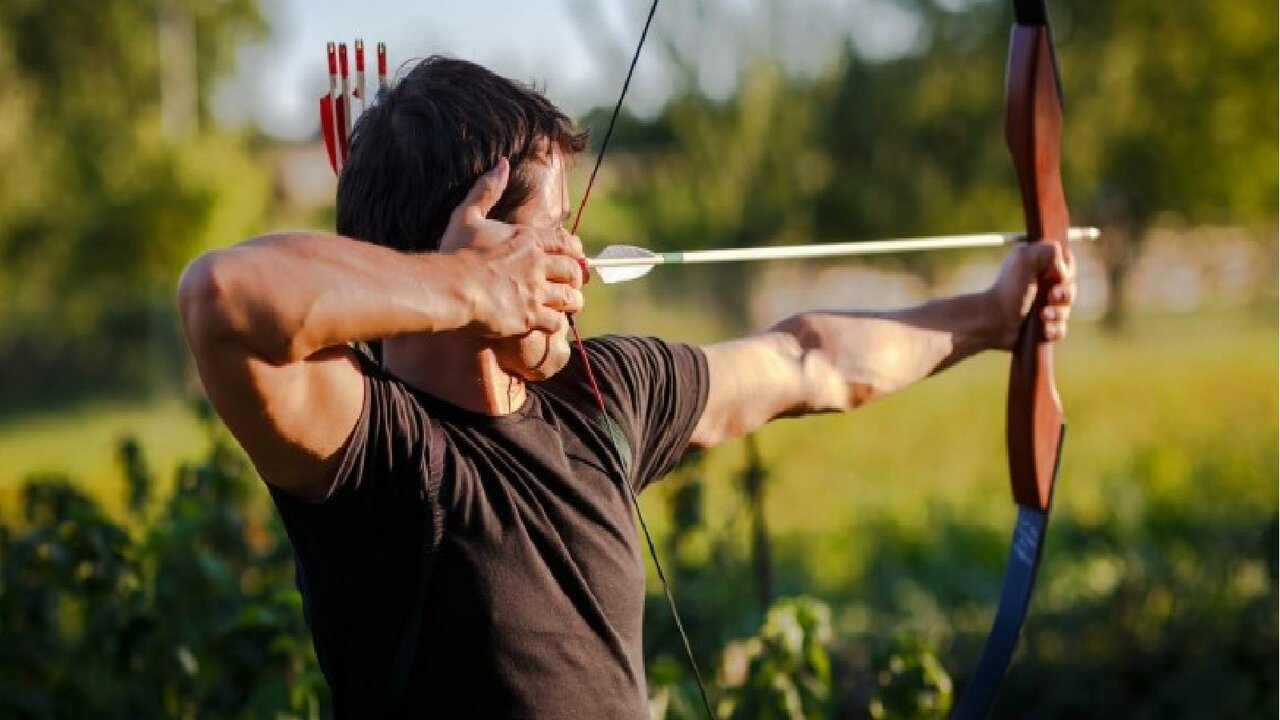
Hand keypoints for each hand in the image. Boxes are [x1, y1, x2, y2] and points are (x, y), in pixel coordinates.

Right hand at [440, 158, 585, 337]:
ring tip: (568, 306)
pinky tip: (550, 323)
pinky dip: (557, 323)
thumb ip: (486, 190)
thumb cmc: (456, 253)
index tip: (574, 258)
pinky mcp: (530, 316)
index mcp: (528, 239)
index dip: (574, 252)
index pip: (567, 243)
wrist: (450, 287)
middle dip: (576, 278)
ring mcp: (537, 291)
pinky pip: (557, 322)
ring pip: (571, 298)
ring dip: (572, 302)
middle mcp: (538, 264)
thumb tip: (502, 163)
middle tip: (572, 284)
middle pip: (574, 271)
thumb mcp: (467, 215)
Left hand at [987, 239, 1076, 349]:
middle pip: (1070, 289)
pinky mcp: (1041, 327)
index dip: (1067, 272)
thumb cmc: (1008, 289)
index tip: (1057, 277)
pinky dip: (1054, 331)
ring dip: (1058, 314)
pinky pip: (1060, 330)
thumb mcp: (1024, 258)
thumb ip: (1049, 251)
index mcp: (1038, 266)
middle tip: (1050, 297)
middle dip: (1064, 295)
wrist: (993, 320)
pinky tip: (1044, 331)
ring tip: (1042, 316)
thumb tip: (1064, 269)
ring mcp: (1042, 307)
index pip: (1068, 266)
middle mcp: (1041, 286)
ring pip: (1066, 311)